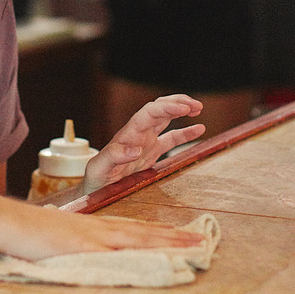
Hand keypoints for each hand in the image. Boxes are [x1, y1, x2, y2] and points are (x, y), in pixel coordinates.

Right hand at [3, 205, 201, 260]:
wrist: (11, 223)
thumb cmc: (31, 234)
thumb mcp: (62, 240)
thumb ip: (80, 246)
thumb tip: (90, 253)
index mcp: (98, 228)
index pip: (137, 230)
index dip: (162, 233)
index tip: (184, 236)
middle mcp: (102, 229)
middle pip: (146, 232)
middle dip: (176, 236)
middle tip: (204, 239)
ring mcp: (95, 237)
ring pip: (141, 238)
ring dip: (169, 242)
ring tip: (194, 245)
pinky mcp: (86, 246)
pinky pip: (120, 251)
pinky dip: (142, 253)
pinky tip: (158, 257)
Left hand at [83, 94, 203, 191]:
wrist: (95, 190)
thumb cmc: (95, 179)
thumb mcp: (99, 168)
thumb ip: (113, 156)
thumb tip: (134, 149)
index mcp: (128, 134)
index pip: (149, 113)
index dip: (166, 107)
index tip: (183, 108)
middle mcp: (138, 133)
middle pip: (158, 108)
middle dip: (176, 103)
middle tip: (196, 105)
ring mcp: (145, 141)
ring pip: (165, 118)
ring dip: (180, 110)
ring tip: (198, 107)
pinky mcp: (151, 152)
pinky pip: (171, 138)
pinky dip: (185, 132)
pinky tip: (199, 128)